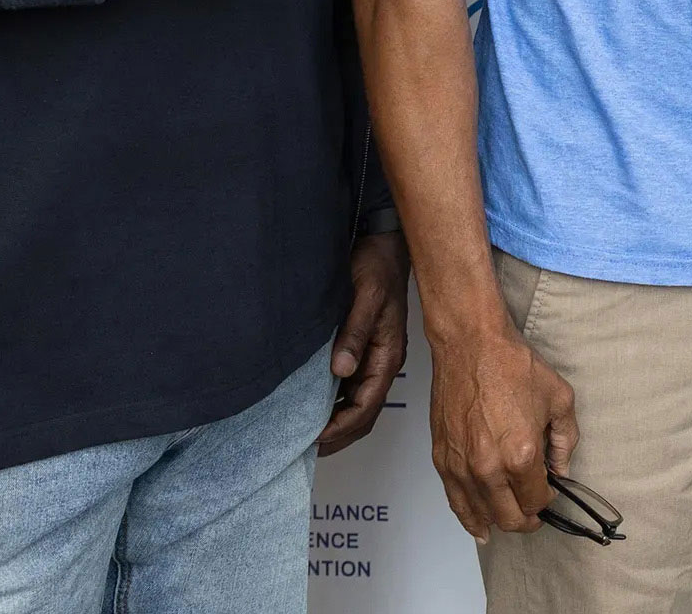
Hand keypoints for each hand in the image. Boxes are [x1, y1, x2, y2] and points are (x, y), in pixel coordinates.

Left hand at [317, 231, 409, 456]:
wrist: (383, 242)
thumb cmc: (377, 266)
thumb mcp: (366, 296)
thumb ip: (355, 332)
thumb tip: (341, 371)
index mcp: (387, 356)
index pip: (366, 408)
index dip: (340, 428)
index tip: (312, 439)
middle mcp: (382, 362)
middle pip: (364, 415)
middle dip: (338, 435)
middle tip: (304, 448)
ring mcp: (373, 358)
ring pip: (357, 404)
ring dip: (336, 422)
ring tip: (305, 434)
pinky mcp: (363, 349)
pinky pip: (350, 388)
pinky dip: (334, 403)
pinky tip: (312, 404)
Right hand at [426, 315, 577, 541]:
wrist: (471, 345)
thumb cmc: (513, 366)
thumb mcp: (559, 399)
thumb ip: (566, 442)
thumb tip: (562, 470)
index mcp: (521, 455)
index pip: (536, 501)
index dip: (547, 501)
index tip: (550, 490)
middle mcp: (489, 468)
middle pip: (509, 518)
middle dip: (526, 520)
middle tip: (535, 511)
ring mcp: (462, 467)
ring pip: (481, 516)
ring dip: (499, 521)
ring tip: (511, 517)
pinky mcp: (443, 460)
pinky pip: (455, 502)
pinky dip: (469, 518)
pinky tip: (479, 527)